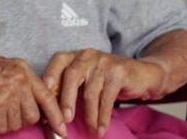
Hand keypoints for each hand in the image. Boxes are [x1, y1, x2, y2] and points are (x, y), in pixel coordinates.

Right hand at [0, 54, 66, 136]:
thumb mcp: (3, 71)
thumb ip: (21, 86)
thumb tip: (35, 112)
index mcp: (24, 70)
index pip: (47, 96)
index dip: (55, 116)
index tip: (61, 130)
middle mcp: (20, 78)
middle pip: (32, 115)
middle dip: (17, 123)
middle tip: (0, 119)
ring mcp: (10, 89)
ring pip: (17, 123)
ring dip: (1, 126)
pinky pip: (0, 127)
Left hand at [42, 49, 164, 137]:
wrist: (142, 74)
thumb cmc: (107, 80)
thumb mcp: (87, 79)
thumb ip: (70, 89)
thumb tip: (50, 112)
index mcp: (76, 56)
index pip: (58, 60)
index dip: (50, 74)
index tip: (44, 91)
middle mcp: (87, 56)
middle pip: (72, 75)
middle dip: (66, 99)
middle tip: (65, 119)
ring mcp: (104, 62)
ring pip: (91, 91)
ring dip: (89, 115)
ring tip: (90, 130)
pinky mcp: (119, 73)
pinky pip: (107, 98)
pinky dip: (103, 117)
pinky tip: (101, 128)